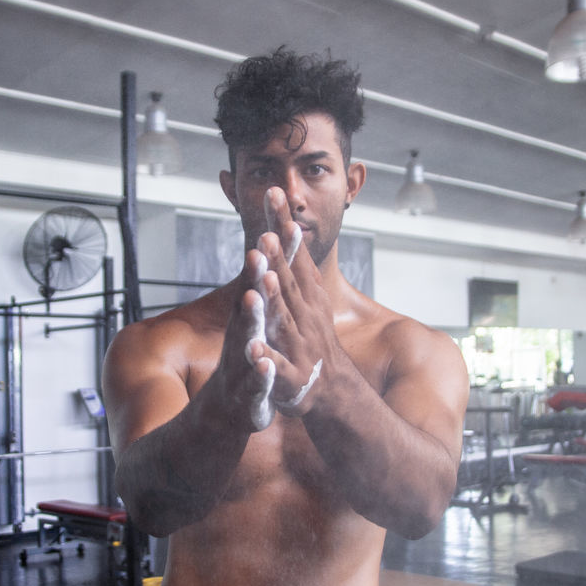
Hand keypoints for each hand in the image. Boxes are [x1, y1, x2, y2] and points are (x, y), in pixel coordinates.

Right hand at [214, 250, 278, 431]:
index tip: (280, 215)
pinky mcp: (249, 393)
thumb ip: (258, 285)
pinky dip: (259, 373)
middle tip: (260, 246)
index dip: (271, 247)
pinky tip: (262, 363)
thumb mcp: (252, 320)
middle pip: (250, 298)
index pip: (261, 276)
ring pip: (247, 337)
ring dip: (251, 317)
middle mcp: (242, 333)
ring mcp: (242, 362)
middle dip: (256, 274)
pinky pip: (255, 382)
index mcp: (250, 315)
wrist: (224, 411)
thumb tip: (266, 244)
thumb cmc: (243, 359)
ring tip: (253, 296)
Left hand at [249, 189, 337, 416]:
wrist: (330, 389)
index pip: (294, 254)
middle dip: (277, 260)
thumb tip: (287, 225)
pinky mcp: (289, 377)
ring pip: (283, 321)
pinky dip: (266, 359)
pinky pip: (275, 368)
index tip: (275, 197)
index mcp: (306, 297)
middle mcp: (305, 317)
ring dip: (274, 300)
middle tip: (264, 234)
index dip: (284, 227)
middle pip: (288, 283)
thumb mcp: (307, 298)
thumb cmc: (312, 338)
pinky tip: (254, 350)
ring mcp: (298, 346)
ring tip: (263, 281)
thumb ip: (295, 264)